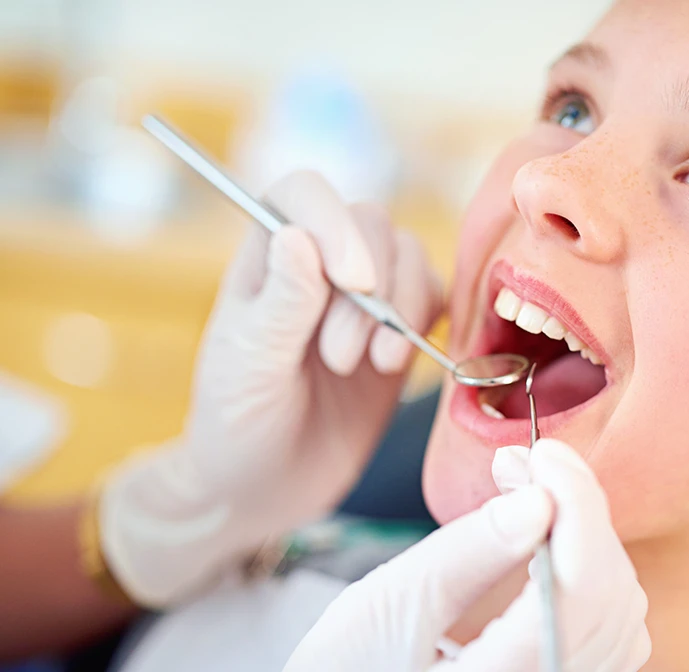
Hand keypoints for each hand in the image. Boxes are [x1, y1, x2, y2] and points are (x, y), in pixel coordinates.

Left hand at [99, 171, 442, 605]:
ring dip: (400, 308)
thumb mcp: (247, 366)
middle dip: (369, 288)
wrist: (268, 488)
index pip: (303, 194)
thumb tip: (300, 235)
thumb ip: (281, 304)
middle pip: (367, 222)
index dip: (334, 222)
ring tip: (371, 366)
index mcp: (267, 258)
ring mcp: (364, 297)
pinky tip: (394, 365)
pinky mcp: (400, 330)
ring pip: (407, 254)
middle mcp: (318, 265)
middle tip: (339, 358)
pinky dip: (426, 322)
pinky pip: (434, 294)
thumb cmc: (238, 425)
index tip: (352, 282)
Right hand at [283, 439, 650, 671]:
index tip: (545, 454)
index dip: (577, 505)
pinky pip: (608, 631)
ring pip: (620, 610)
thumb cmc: (346, 668)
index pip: (586, 586)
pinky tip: (543, 540)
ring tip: (526, 493)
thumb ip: (469, 553)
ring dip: (583, 538)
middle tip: (522, 465)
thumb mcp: (390, 607)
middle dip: (576, 511)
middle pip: (611, 592)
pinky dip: (585, 572)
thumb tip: (539, 499)